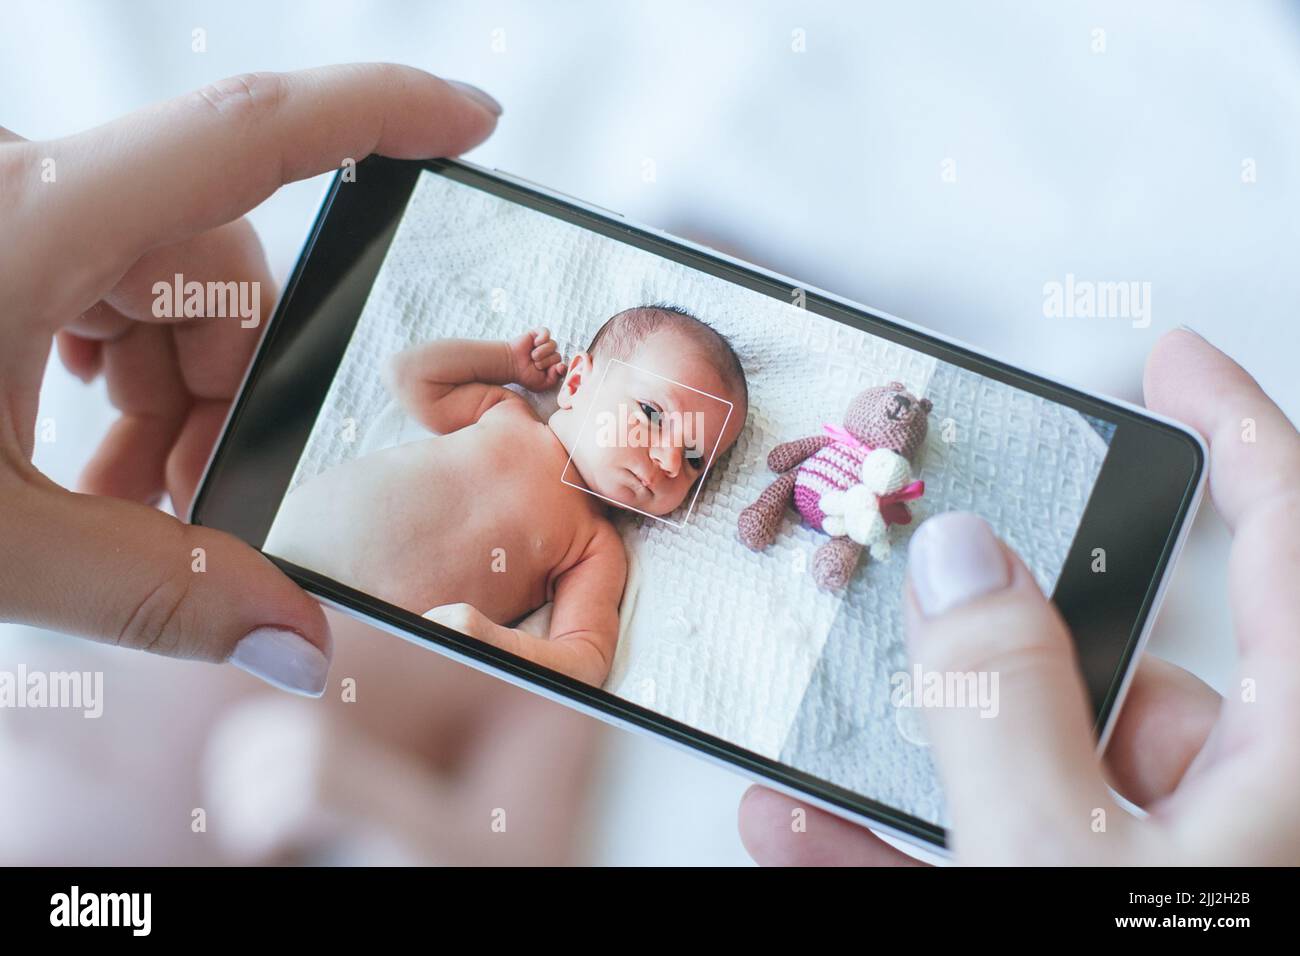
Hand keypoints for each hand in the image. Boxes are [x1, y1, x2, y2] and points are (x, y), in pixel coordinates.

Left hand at [0, 65, 499, 694]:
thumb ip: (160, 596)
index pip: (249, 133)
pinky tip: (60, 452)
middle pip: (215, 263)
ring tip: (100, 501)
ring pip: (158, 280)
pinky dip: (107, 370)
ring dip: (160, 398)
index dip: (377, 112)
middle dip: (220, 395)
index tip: (470, 118)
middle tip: (172, 511)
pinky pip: (93, 279)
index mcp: (28, 220)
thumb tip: (300, 643)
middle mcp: (19, 184)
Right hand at [507, 327, 565, 391]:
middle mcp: (550, 355)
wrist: (511, 365)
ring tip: (532, 356)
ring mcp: (545, 344)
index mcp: (553, 367)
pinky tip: (535, 343)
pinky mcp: (538, 334)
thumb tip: (561, 366)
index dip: (561, 367)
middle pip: (558, 356)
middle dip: (546, 362)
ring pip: (553, 345)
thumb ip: (555, 379)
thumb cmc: (525, 375)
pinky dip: (542, 338)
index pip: (564, 365)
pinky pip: (546, 333)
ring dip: (542, 352)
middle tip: (535, 364)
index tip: (557, 368)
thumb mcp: (542, 384)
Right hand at [739, 329, 1299, 864]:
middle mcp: (1249, 805)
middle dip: (1002, 650)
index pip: (1284, 538)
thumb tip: (963, 564)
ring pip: (1046, 771)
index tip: (1171, 363)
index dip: (1234, 428)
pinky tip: (812, 825)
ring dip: (923, 759)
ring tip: (823, 745)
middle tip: (920, 629)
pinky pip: (1003, 849)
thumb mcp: (1053, 857)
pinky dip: (908, 840)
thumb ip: (1005, 703)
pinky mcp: (1098, 907)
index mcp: (1289, 759)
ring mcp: (1172, 865)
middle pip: (1123, 670)